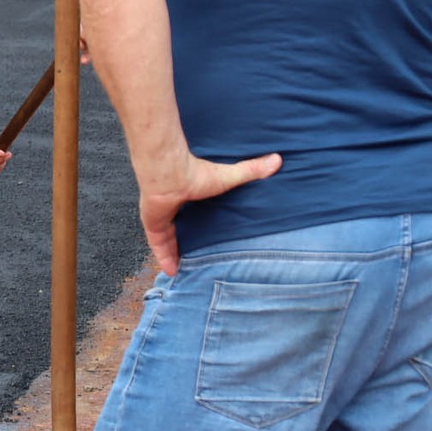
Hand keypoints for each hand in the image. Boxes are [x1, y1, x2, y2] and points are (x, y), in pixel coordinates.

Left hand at [138, 151, 283, 274]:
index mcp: (187, 197)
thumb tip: (278, 159)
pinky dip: (164, 257)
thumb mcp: (228, 176)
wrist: (169, 172)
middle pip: (178, 230)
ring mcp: (160, 216)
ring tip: (185, 270)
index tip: (205, 237)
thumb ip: (251, 170)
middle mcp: (172, 207)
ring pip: (166, 240)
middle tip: (195, 259)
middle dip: (184, 243)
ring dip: (173, 253)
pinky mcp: (153, 224)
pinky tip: (172, 271)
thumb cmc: (196, 172)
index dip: (196, 225)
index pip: (190, 214)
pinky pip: (158, 245)